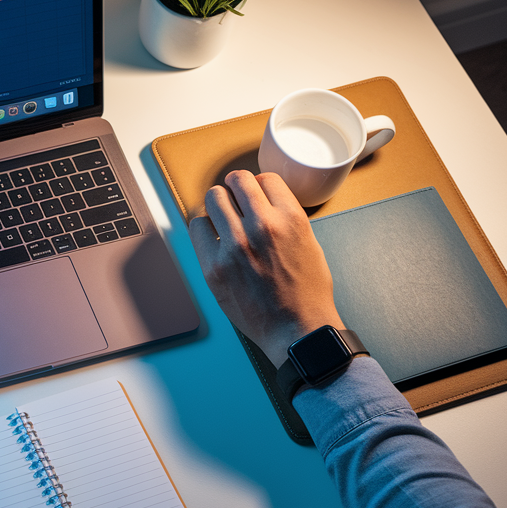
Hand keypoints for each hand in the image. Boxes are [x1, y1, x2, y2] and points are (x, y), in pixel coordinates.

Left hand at [189, 171, 344, 367]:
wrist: (296, 329)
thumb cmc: (306, 291)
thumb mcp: (309, 243)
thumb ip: (284, 218)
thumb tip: (261, 201)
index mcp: (290, 219)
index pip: (264, 178)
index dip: (258, 185)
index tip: (254, 195)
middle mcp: (262, 226)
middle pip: (235, 181)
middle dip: (235, 190)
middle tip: (236, 202)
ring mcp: (235, 246)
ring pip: (213, 199)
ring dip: (218, 206)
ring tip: (223, 219)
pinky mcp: (213, 265)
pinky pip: (197, 228)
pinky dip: (205, 229)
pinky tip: (214, 238)